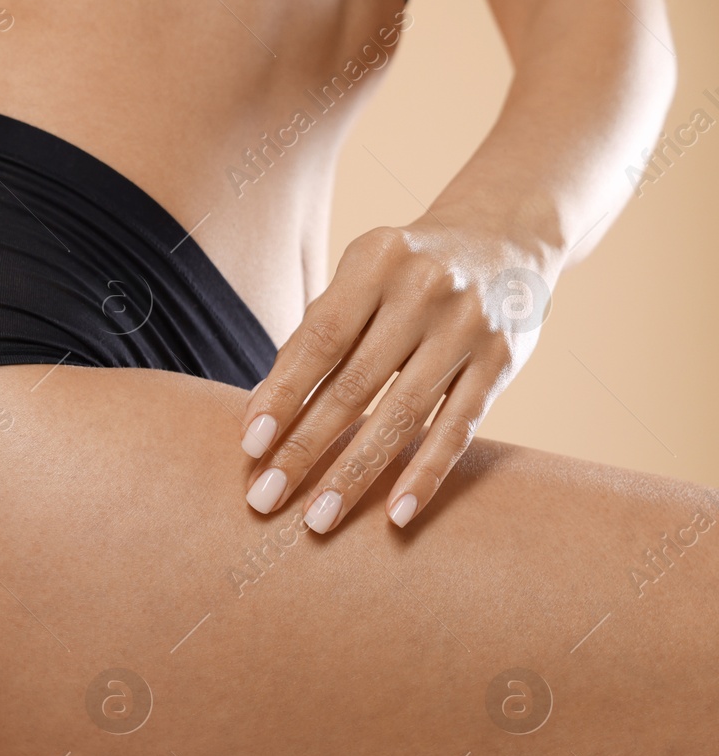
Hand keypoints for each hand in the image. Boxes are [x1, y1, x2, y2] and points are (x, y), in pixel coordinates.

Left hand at [237, 221, 550, 532]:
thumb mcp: (358, 280)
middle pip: (355, 384)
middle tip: (266, 498)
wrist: (504, 237)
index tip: (250, 446)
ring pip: (403, 415)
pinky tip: (396, 515)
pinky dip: (426, 474)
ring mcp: (469, 326)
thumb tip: (259, 413)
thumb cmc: (403, 273)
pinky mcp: (503, 361)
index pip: (319, 340)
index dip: (283, 396)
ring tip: (318, 518)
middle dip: (306, 448)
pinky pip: (459, 428)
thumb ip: (312, 338)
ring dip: (356, 474)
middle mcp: (426, 289)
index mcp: (376, 260)